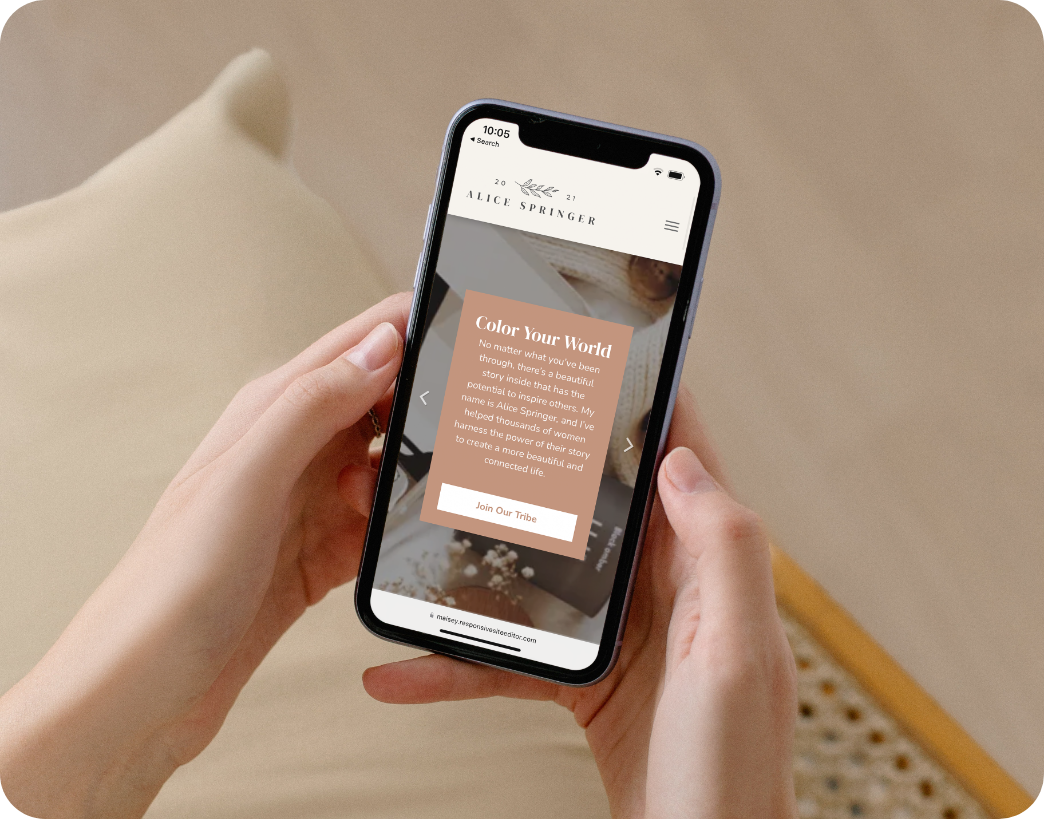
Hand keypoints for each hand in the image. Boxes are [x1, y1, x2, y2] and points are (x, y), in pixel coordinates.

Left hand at [0, 293, 410, 818]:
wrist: (142, 694)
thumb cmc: (170, 587)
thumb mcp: (247, 479)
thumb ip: (313, 405)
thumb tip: (383, 343)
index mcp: (271, 412)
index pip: (358, 344)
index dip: (413, 329)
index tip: (466, 332)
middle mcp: (291, 451)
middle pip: (383, 404)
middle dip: (425, 411)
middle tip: (458, 434)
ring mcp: (306, 505)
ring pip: (388, 467)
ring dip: (408, 481)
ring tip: (408, 502)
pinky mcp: (318, 555)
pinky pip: (379, 526)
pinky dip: (395, 532)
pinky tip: (392, 546)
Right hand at [363, 388, 797, 818]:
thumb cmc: (731, 777)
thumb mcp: (734, 658)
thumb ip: (723, 551)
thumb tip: (678, 460)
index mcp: (710, 570)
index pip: (681, 459)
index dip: (647, 400)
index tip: (602, 351)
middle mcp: (667, 591)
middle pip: (597, 504)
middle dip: (544, 464)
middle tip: (487, 423)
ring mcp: (622, 634)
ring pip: (539, 575)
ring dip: (479, 566)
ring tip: (419, 544)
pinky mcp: (587, 680)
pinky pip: (513, 655)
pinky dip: (459, 662)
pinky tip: (403, 668)